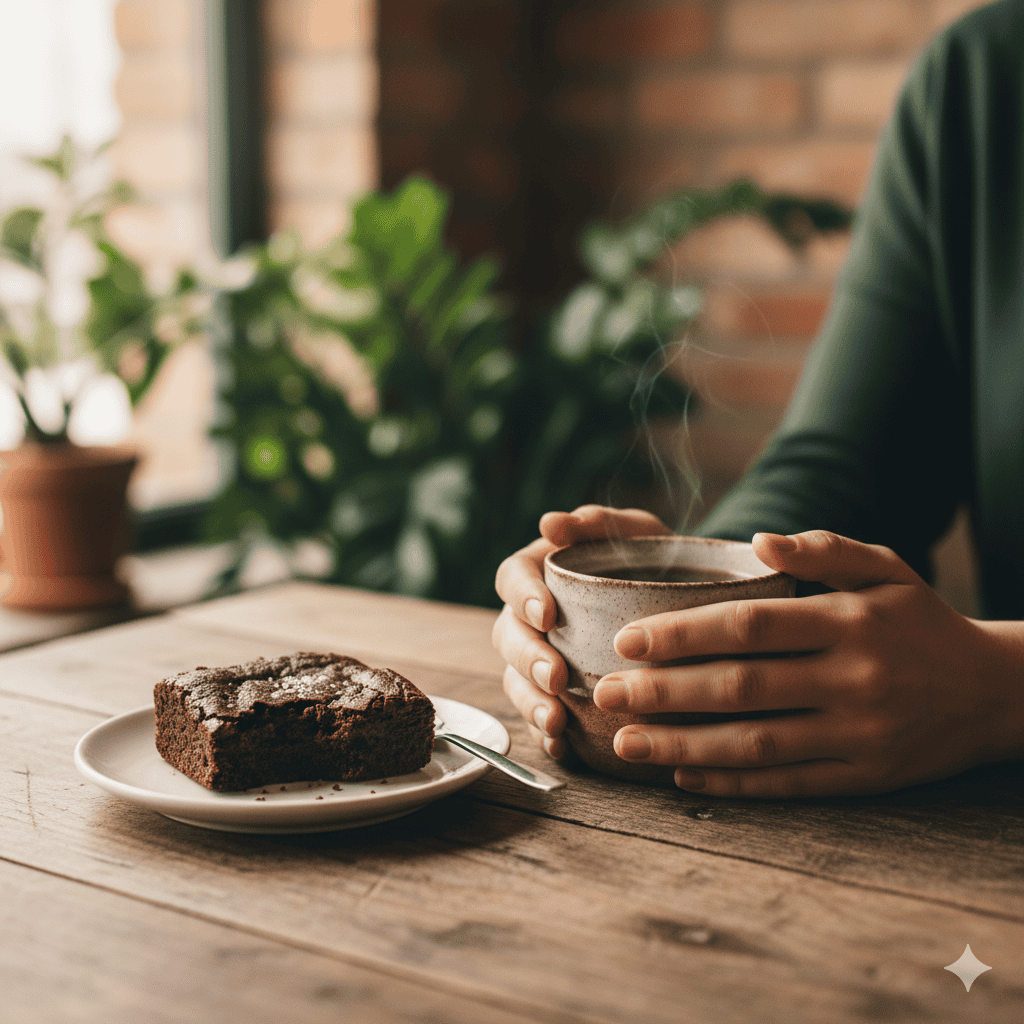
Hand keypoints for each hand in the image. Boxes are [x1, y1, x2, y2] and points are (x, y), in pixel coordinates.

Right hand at [492, 504, 672, 758]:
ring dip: (530, 703)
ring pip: (516, 682)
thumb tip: (549, 524)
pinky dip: (546, 736)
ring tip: (556, 722)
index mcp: (540, 572)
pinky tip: (563, 747)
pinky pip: (540, 720)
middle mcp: (532, 618)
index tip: (546, 614)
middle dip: (526, 659)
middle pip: (508, 636)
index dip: (521, 596)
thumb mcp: (636, 533)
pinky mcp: (559, 698)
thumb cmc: (654, 560)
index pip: (512, 578)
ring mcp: (541, 660)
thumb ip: (598, 523)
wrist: (689, 602)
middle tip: (555, 677)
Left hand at [592, 530, 1023, 797]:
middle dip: (664, 692)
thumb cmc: (920, 621)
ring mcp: (859, 734)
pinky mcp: (865, 778)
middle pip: (741, 688)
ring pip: (756, 744)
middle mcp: (852, 679)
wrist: (995, 692)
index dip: (683, 634)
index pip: (750, 627)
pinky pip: (788, 784)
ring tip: (625, 744)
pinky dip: (732, 782)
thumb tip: (760, 541)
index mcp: (849, 621)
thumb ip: (825, 549)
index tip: (627, 640)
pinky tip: (683, 775)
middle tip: (605, 694)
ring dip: (683, 746)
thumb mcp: (887, 569)